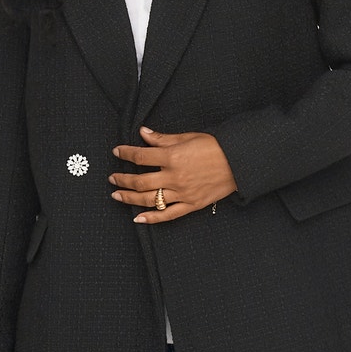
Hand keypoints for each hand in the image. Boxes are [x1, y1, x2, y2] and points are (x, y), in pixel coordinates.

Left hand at [109, 126, 236, 222]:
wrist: (238, 162)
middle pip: (140, 181)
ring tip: (117, 195)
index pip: (140, 157)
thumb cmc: (215, 147)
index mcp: (172, 157)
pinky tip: (137, 218)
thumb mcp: (187, 137)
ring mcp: (182, 194)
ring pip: (149, 199)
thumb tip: (142, 133)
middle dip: (122, 179)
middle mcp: (174, 177)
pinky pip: (167, 215)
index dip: (125, 153)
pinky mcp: (191, 205)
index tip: (117, 151)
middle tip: (112, 178)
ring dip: (129, 198)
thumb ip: (162, 139)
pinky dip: (151, 218)